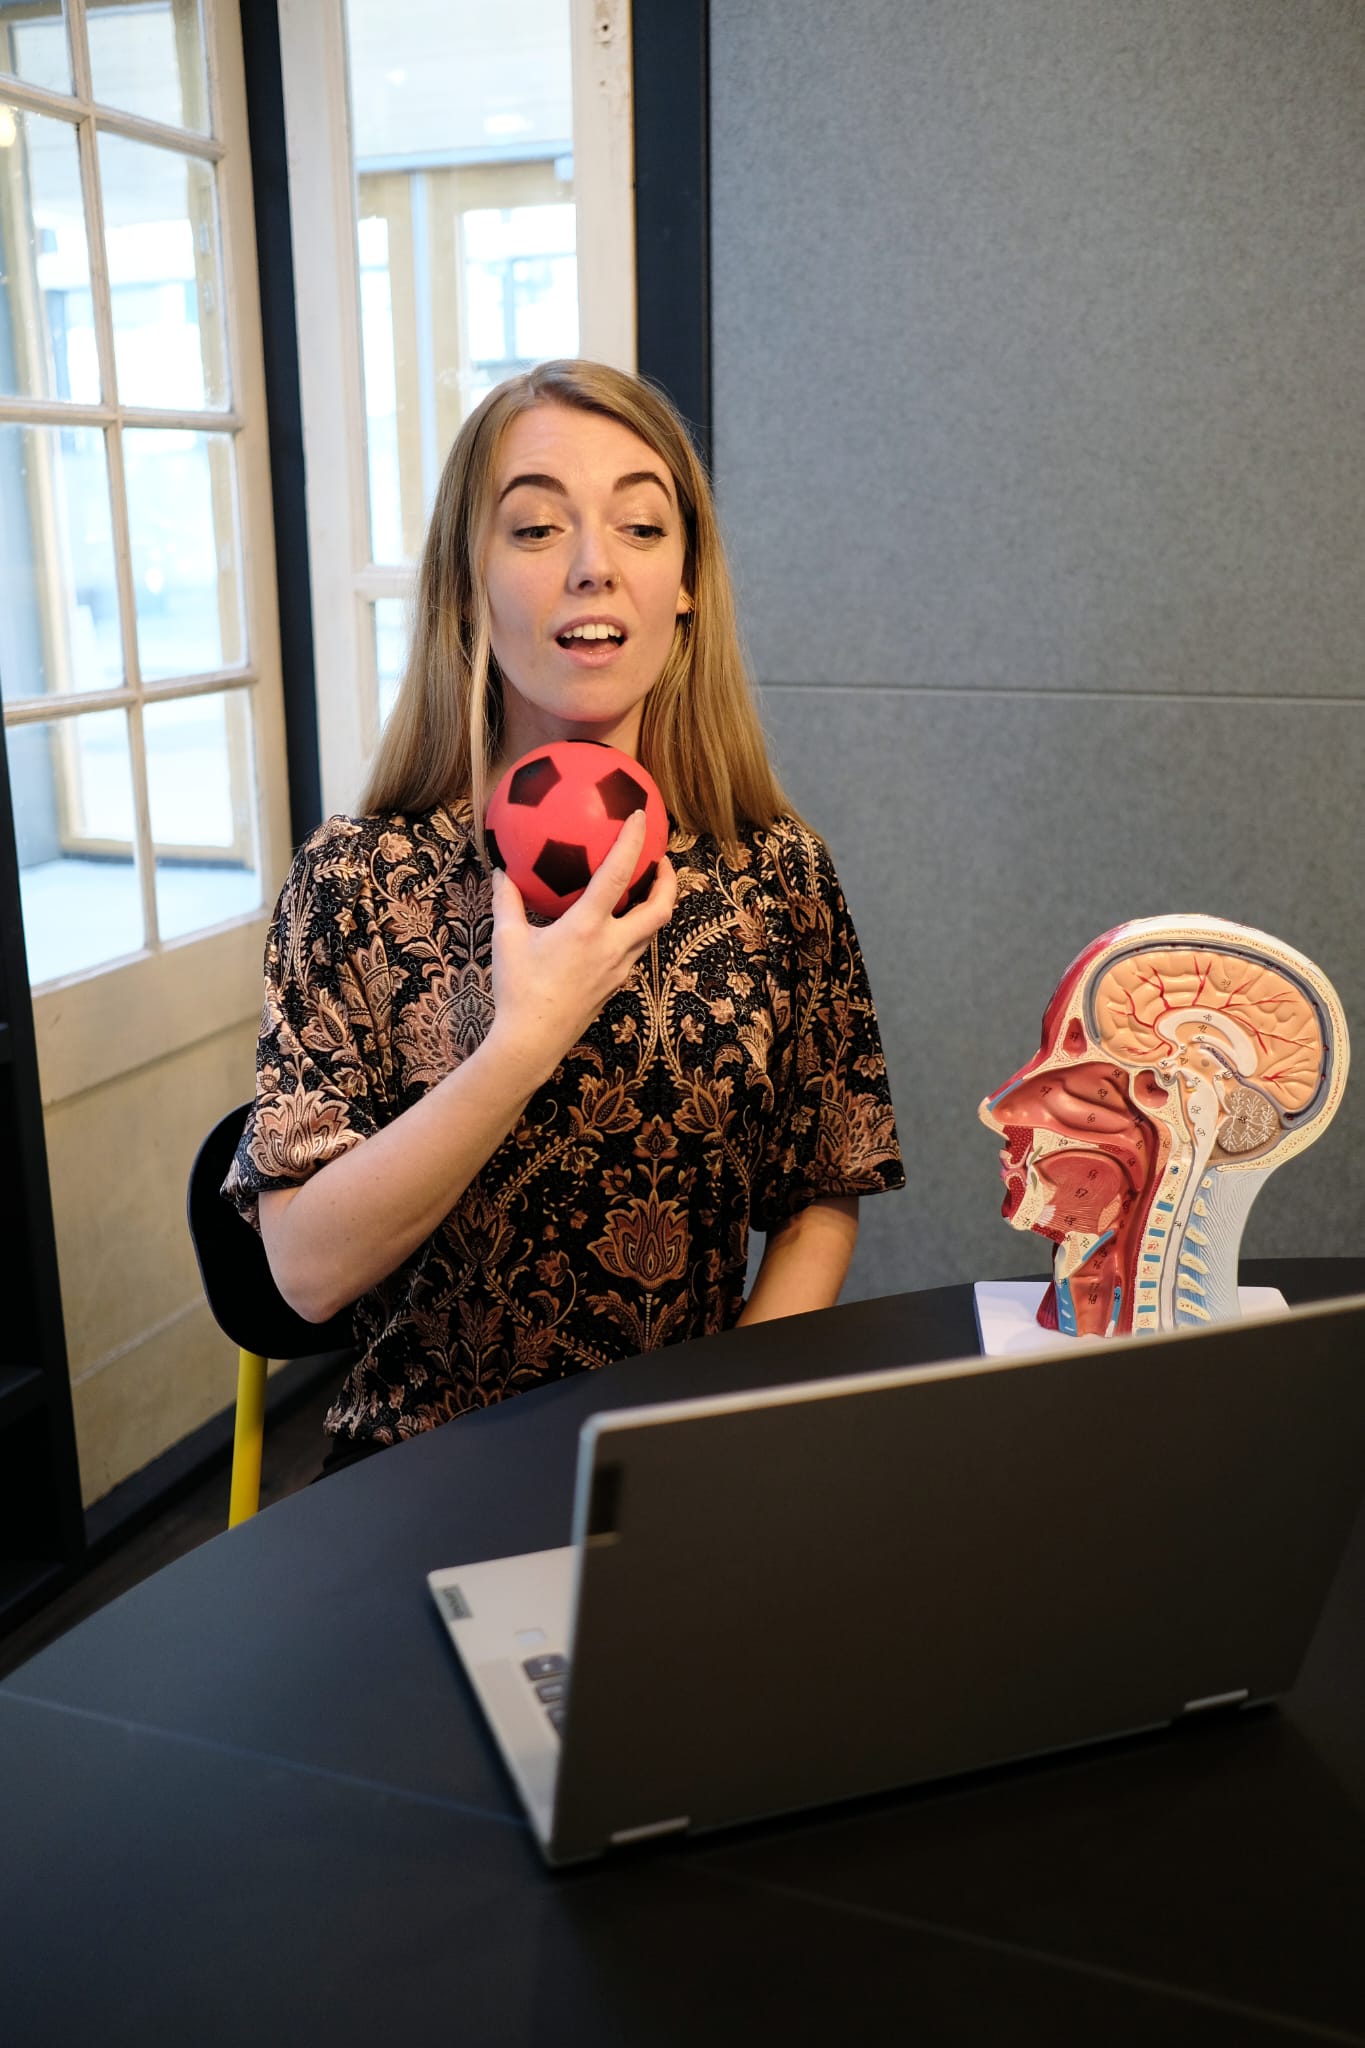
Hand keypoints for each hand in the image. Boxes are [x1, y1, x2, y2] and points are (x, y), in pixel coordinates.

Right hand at [486, 810, 676, 1087]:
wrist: (533, 1042)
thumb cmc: (518, 990)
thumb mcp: (507, 940)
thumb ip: (507, 901)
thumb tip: (502, 872)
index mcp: (587, 928)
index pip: (618, 875)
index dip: (633, 842)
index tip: (642, 816)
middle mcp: (613, 946)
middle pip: (660, 909)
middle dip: (668, 881)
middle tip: (662, 860)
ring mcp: (619, 968)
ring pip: (651, 931)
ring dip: (655, 906)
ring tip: (648, 888)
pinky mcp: (616, 984)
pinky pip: (634, 950)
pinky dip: (635, 930)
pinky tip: (618, 925)